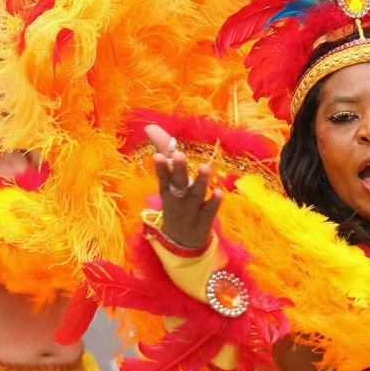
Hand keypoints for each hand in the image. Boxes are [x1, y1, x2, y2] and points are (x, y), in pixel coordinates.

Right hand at [145, 124, 222, 248]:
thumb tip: (150, 126)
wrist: (180, 243)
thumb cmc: (175, 202)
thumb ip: (164, 152)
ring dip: (199, 182)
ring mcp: (191, 212)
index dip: (161, 167)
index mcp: (167, 190)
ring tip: (204, 167)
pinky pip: (210, 211)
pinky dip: (214, 202)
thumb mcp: (168, 180)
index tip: (158, 156)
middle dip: (178, 171)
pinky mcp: (204, 221)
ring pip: (195, 196)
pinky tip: (220, 191)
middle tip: (178, 155)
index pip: (163, 177)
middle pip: (177, 184)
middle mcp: (177, 200)